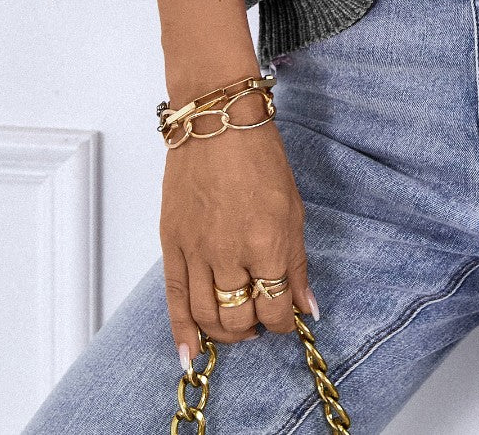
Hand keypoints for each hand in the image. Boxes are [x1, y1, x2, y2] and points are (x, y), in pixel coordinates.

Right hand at [160, 100, 316, 369]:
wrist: (217, 124)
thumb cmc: (260, 159)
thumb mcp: (293, 209)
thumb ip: (297, 264)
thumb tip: (306, 307)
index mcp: (267, 242)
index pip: (276, 307)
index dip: (284, 321)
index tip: (287, 317)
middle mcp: (230, 253)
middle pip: (240, 316)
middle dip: (255, 327)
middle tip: (262, 322)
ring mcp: (197, 251)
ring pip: (208, 315)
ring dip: (224, 333)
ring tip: (237, 330)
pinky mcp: (172, 245)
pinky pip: (174, 301)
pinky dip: (182, 333)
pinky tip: (190, 354)